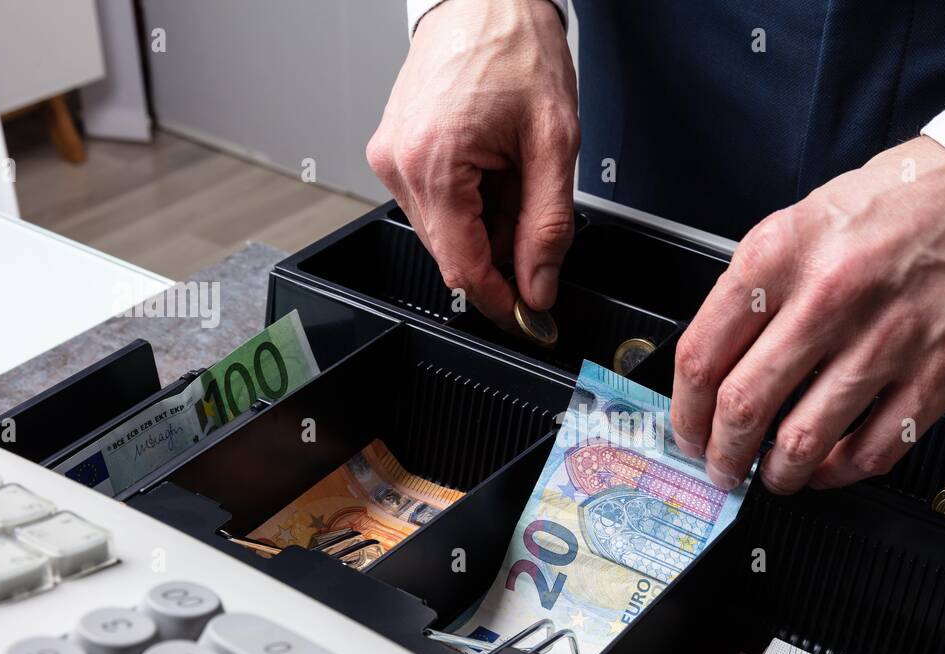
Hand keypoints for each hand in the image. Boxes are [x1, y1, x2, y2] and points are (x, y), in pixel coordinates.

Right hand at [366, 0, 578, 326]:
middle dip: (499, 253)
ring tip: (514, 173)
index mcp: (433, 163)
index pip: (461, 268)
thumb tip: (539, 285)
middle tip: (537, 218)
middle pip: (451, 252)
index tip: (529, 314)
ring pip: (444, 230)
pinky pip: (434, 202)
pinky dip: (471, 201)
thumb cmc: (517, 49)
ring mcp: (390, 156)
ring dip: (487, 223)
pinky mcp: (394, 150)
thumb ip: (548, 227)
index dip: (499, 300)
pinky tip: (493, 168)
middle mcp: (399, 163)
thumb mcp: (554, 145)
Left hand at [670, 136, 944, 493]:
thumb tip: (725, 356)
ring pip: (802, 441)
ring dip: (777, 474)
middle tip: (721, 466)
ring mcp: (884, 342)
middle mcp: (828, 298)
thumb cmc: (913, 198)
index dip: (684, 411)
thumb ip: (765, 284)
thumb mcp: (813, 216)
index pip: (703, 354)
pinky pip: (872, 450)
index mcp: (782, 253)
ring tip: (773, 476)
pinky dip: (840, 474)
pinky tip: (830, 469)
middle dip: (721, 454)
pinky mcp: (937, 376)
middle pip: (743, 407)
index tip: (687, 430)